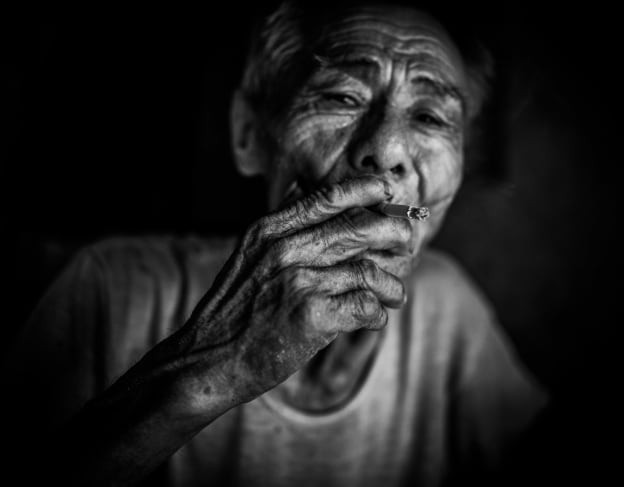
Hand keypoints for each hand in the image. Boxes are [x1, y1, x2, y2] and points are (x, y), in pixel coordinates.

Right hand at [149, 176, 412, 418]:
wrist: (208, 359)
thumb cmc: (235, 309)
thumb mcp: (247, 255)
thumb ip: (280, 226)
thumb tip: (305, 189)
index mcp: (269, 230)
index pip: (327, 197)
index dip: (366, 189)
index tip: (390, 188)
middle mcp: (284, 249)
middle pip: (358, 227)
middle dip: (395, 232)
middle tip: (407, 244)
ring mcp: (297, 282)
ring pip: (369, 270)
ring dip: (392, 284)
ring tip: (396, 294)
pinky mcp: (310, 317)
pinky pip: (365, 306)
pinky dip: (378, 314)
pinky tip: (374, 319)